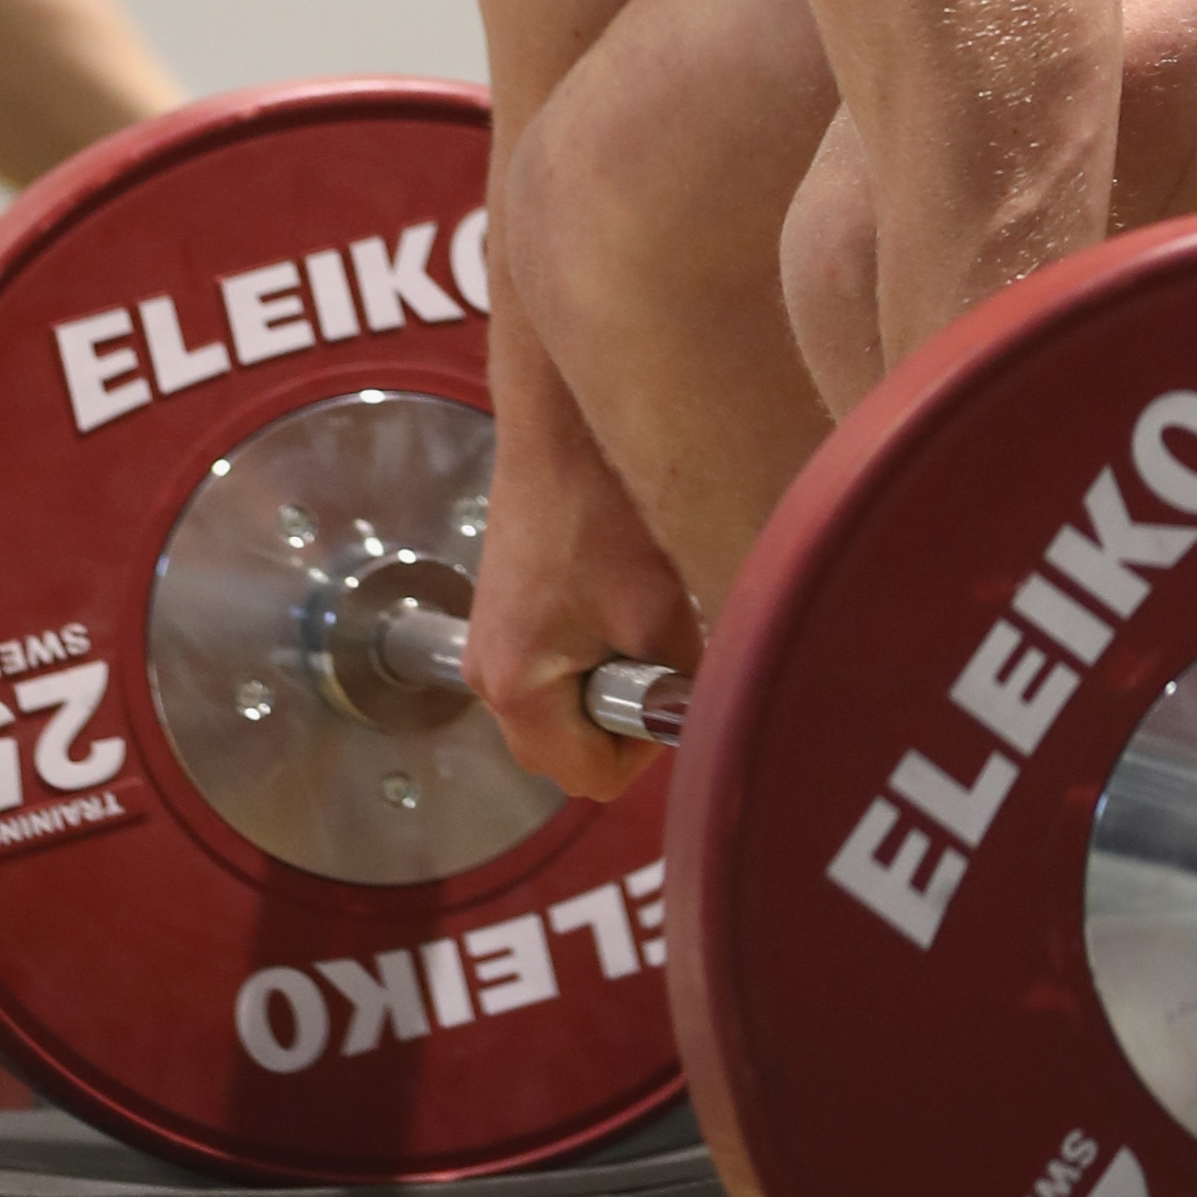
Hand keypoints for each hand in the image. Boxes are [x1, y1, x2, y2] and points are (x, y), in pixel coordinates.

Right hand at [467, 400, 698, 805]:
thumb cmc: (601, 504)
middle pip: (565, 751)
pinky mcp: (504, 607)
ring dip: (605, 681)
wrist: (563, 418)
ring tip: (633, 616)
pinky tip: (612, 592)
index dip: (642, 747)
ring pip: (559, 707)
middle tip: (654, 658)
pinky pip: (550, 663)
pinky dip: (589, 648)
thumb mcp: (662, 614)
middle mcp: (485, 673)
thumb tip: (711, 722)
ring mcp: (489, 639)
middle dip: (618, 720)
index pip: (590, 777)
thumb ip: (682, 690)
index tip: (668, 694)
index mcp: (515, 688)